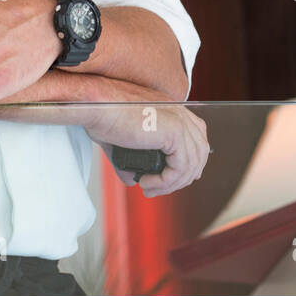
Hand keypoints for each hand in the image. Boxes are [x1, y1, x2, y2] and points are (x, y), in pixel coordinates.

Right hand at [87, 103, 209, 197]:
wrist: (96, 107)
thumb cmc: (103, 114)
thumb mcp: (122, 139)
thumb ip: (131, 158)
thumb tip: (131, 179)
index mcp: (172, 110)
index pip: (196, 138)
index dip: (188, 162)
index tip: (170, 179)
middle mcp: (180, 113)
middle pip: (199, 153)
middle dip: (183, 176)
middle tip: (158, 188)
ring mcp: (180, 121)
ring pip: (191, 164)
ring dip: (171, 184)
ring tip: (149, 188)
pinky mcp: (175, 132)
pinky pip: (180, 168)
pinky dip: (165, 182)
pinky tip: (147, 182)